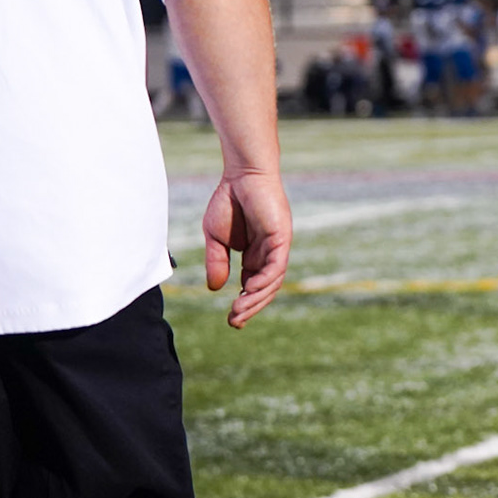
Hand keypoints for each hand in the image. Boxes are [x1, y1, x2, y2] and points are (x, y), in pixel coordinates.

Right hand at [203, 168, 291, 328]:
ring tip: (239, 311)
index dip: (245, 304)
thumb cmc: (229, 202)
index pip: (253, 287)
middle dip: (250, 307)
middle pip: (265, 288)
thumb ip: (217, 262)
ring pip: (272, 280)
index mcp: (254, 256)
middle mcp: (269, 254)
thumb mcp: (215, 238)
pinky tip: (250, 289)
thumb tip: (215, 289)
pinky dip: (266, 278)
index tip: (232, 320)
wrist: (241, 175)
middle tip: (234, 322)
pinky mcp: (281, 236)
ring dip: (256, 297)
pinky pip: (276, 263)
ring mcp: (277, 246)